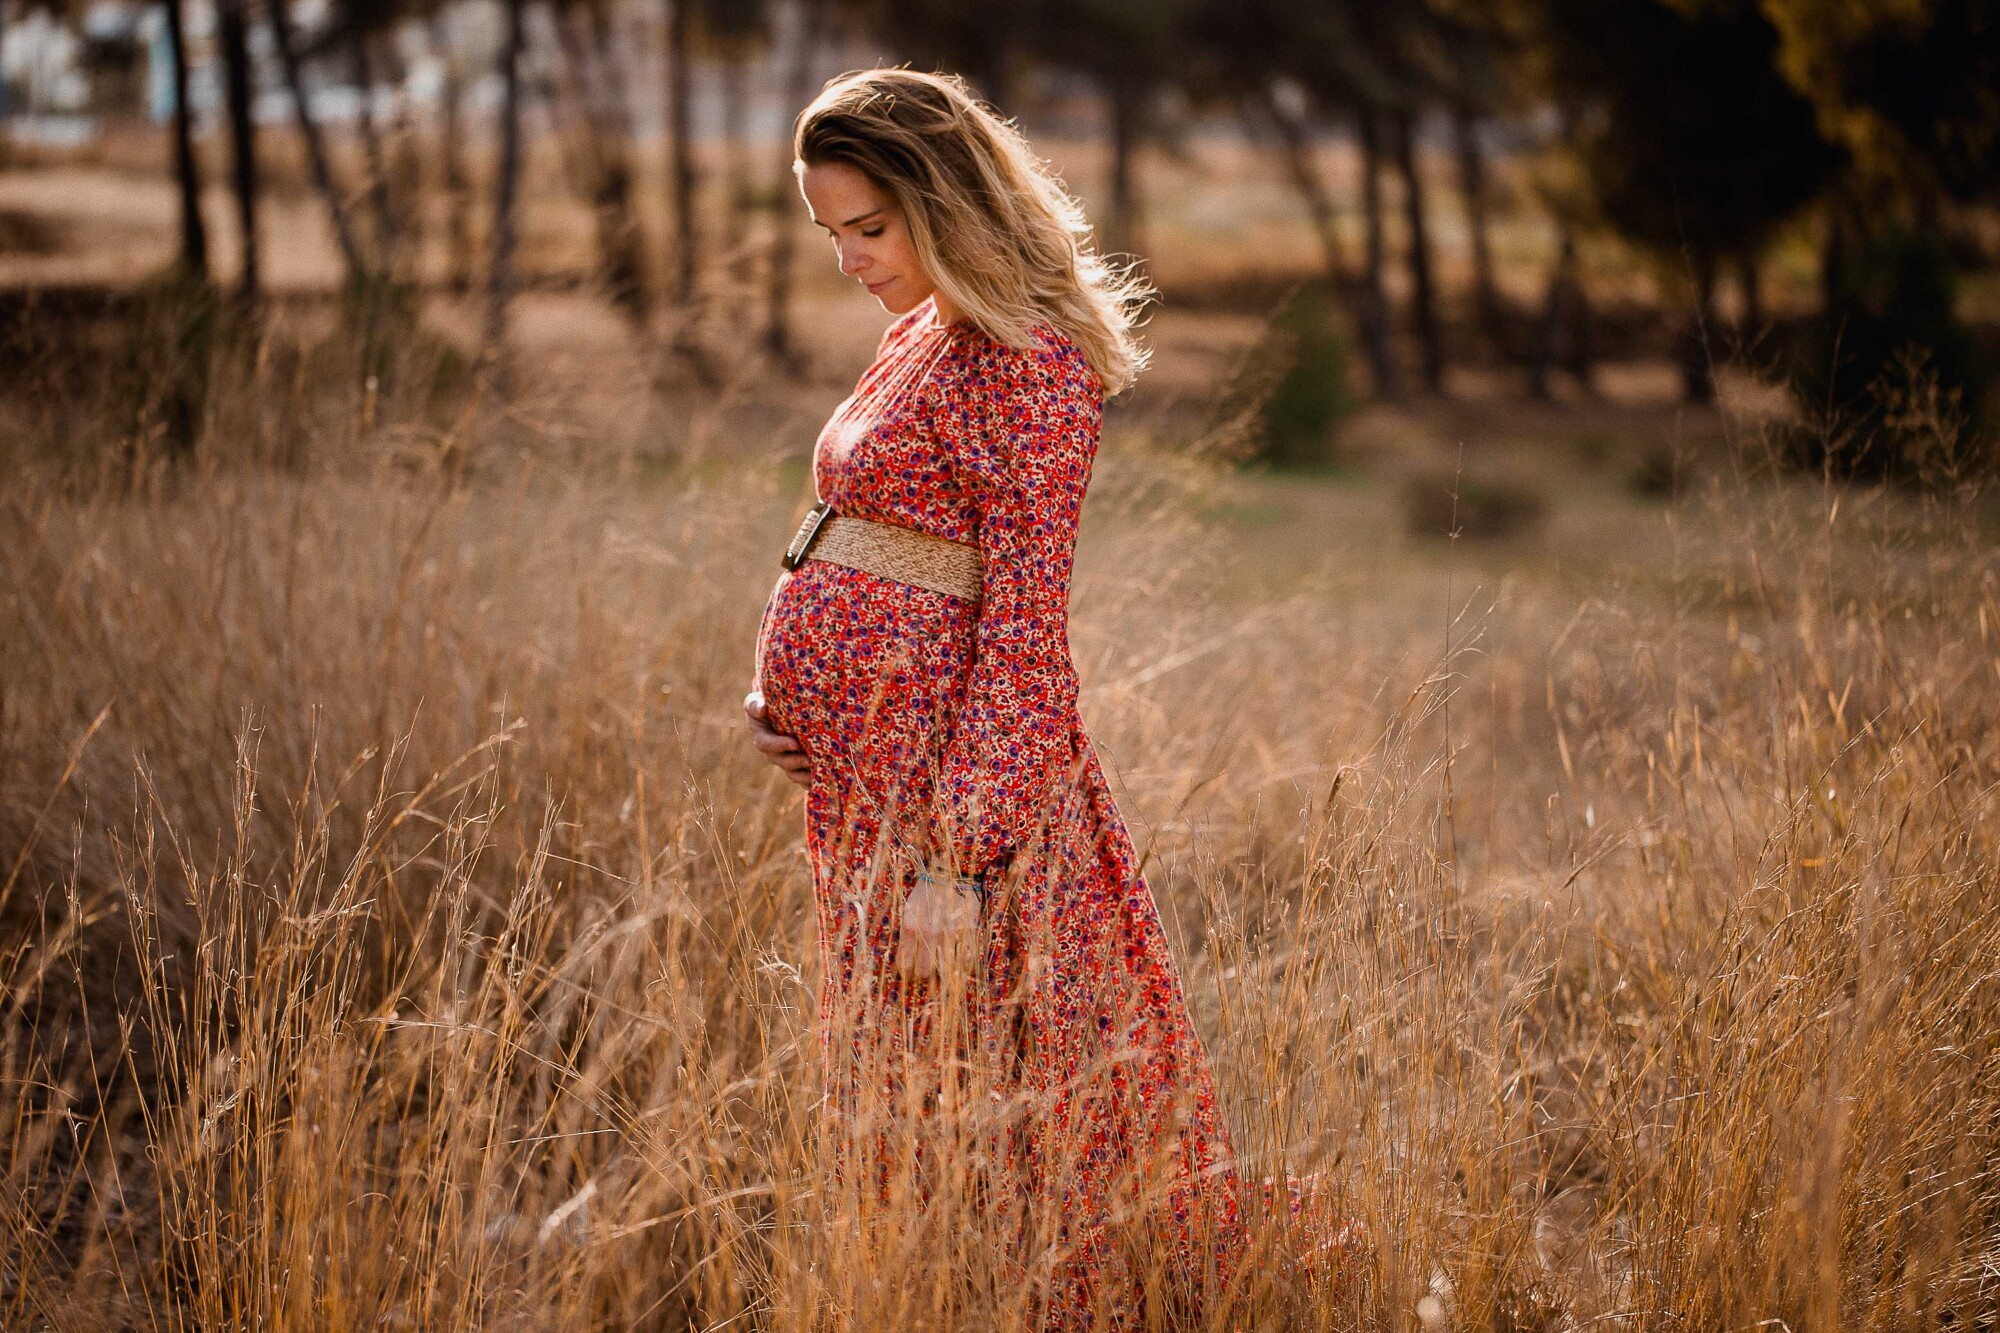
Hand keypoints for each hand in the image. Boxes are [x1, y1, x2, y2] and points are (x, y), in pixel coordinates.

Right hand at [743, 688, 810, 786]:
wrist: (781, 709)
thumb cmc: (766, 703)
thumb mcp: (756, 702)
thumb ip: (756, 705)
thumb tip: (763, 709)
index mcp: (762, 737)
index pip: (767, 744)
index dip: (780, 746)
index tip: (795, 744)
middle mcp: (773, 751)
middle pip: (781, 761)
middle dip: (795, 762)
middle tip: (809, 760)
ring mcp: (785, 759)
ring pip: (792, 772)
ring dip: (803, 775)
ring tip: (817, 773)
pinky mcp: (797, 764)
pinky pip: (802, 777)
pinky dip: (811, 782)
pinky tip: (823, 781)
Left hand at [896, 866, 982, 981]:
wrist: (951, 871)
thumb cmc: (927, 890)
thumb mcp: (909, 909)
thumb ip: (907, 933)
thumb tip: (905, 958)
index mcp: (911, 928)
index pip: (904, 964)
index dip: (906, 973)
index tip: (910, 973)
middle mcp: (929, 934)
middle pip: (924, 972)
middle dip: (924, 976)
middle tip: (927, 973)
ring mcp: (949, 934)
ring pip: (945, 970)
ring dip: (943, 974)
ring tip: (943, 972)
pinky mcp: (968, 932)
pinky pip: (966, 960)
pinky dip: (962, 966)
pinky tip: (959, 965)